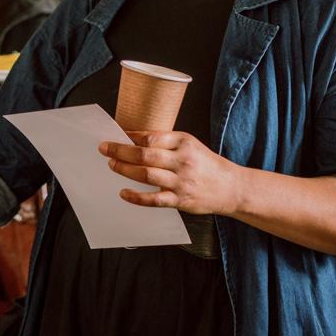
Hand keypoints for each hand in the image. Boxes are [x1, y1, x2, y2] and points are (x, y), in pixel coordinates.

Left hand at [99, 131, 243, 215]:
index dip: (130, 137)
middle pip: (145, 154)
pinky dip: (136, 197)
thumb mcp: (188, 144)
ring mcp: (180, 182)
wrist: (231, 188)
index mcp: (183, 142)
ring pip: (146, 175)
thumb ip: (164, 141)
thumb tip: (133, 137)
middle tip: (104, 149)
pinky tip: (123, 193)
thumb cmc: (205, 163)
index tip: (115, 135)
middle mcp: (181, 161)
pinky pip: (154, 200)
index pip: (151, 137)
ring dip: (124, 169)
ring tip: (112, 165)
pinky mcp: (180, 200)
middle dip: (120, 151)